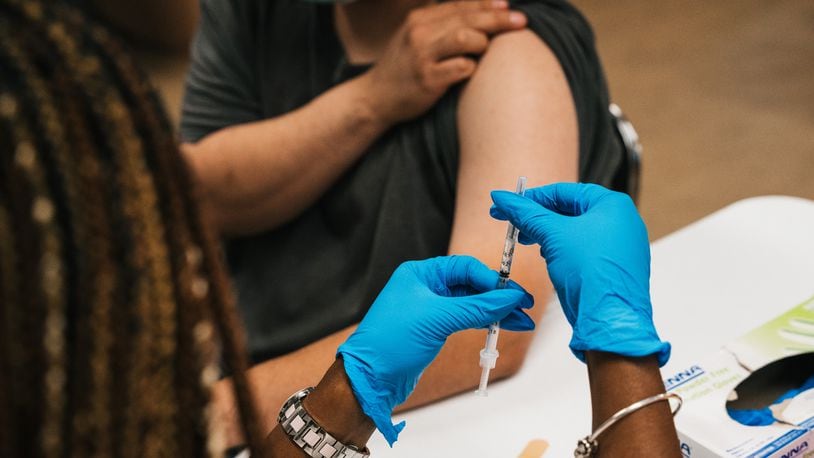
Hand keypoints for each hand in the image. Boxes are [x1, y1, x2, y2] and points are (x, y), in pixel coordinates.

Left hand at [337, 255, 533, 444]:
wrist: (371, 378)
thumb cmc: (392, 341)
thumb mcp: (438, 318)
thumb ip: (477, 307)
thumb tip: (509, 298)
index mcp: (421, 273)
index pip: (465, 268)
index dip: (492, 280)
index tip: (514, 294)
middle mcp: (425, 286)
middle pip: (471, 285)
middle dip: (498, 297)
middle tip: (525, 307)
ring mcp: (430, 308)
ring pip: (471, 304)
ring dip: (496, 312)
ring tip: (522, 321)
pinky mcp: (434, 328)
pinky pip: (466, 319)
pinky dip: (485, 323)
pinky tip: (504, 327)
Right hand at [363, 1, 526, 124]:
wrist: (375, 98)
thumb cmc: (403, 69)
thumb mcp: (416, 37)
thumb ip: (442, 24)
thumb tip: (482, 11)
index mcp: (419, 20)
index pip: (461, 5)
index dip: (488, 4)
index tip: (509, 6)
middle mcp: (419, 34)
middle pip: (468, 19)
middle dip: (498, 19)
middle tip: (521, 21)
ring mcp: (422, 57)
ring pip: (466, 38)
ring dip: (482, 44)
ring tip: (482, 53)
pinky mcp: (427, 80)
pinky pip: (462, 69)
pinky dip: (471, 68)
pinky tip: (469, 72)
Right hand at [490, 183, 669, 364]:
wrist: (610, 322)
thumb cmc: (592, 275)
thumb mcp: (552, 236)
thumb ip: (526, 214)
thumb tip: (502, 198)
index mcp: (613, 205)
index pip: (564, 191)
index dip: (531, 198)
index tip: (508, 205)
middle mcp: (622, 222)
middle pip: (570, 211)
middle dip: (538, 219)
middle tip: (514, 226)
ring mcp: (620, 247)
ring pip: (576, 232)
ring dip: (549, 236)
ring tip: (530, 243)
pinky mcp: (614, 268)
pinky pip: (584, 251)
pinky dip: (563, 252)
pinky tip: (549, 261)